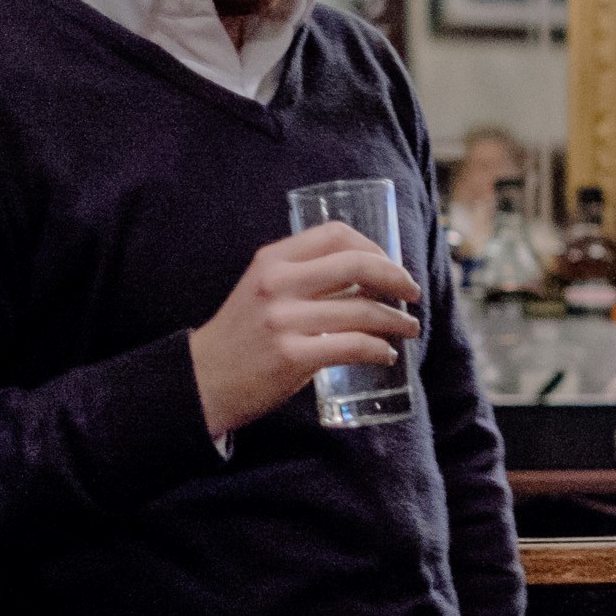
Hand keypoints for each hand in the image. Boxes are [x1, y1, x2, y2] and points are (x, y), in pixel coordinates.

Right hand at [189, 221, 422, 437]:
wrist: (202, 381)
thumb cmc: (243, 335)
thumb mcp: (263, 289)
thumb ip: (302, 276)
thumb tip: (365, 276)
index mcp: (273, 260)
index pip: (335, 234)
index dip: (373, 246)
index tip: (391, 264)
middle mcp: (279, 283)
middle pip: (357, 265)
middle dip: (396, 277)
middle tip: (413, 293)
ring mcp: (285, 320)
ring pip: (362, 310)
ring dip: (396, 320)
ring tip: (409, 328)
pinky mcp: (292, 356)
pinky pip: (353, 346)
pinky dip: (379, 350)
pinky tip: (387, 354)